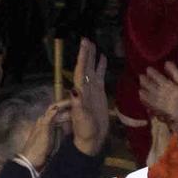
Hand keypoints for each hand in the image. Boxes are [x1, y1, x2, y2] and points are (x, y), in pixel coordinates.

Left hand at [68, 38, 110, 155]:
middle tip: (86, 39)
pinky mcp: (99, 93)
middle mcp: (85, 88)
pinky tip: (103, 58)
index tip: (83, 44)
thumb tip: (74, 90)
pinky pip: (100, 76)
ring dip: (92, 57)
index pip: (80, 71)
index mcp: (80, 92)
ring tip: (93, 44)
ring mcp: (92, 90)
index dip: (82, 57)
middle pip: (85, 67)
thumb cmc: (85, 131)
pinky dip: (101, 67)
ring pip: (92, 69)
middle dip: (86, 53)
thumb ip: (78, 105)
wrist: (91, 139)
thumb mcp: (81, 118)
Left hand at [137, 61, 177, 134]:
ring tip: (148, 70)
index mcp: (166, 109)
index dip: (146, 97)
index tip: (140, 92)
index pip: (154, 101)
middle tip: (140, 78)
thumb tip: (153, 114)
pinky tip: (167, 64)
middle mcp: (170, 99)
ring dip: (156, 76)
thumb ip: (167, 119)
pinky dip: (174, 71)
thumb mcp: (177, 126)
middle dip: (148, 84)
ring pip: (165, 83)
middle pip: (157, 90)